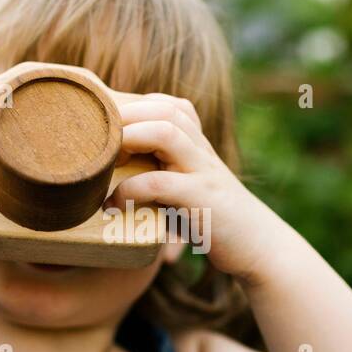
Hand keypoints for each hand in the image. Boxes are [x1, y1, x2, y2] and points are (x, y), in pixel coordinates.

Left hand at [107, 94, 283, 283]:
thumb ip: (162, 173)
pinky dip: (130, 190)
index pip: (167, 105)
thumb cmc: (213, 219)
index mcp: (198, 144)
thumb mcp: (188, 187)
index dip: (133, 106)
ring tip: (101, 159)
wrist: (259, 246)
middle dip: (126, 114)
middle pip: (165, 109)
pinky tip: (112, 204)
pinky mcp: (202, 200)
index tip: (103, 124)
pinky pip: (161, 183)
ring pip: (167, 133)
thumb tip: (112, 176)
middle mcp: (202, 151)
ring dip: (129, 138)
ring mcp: (204, 172)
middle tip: (92, 137)